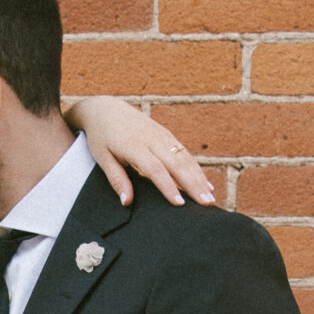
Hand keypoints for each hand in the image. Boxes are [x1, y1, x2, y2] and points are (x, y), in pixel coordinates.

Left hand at [67, 97, 215, 208]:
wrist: (106, 109)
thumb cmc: (102, 137)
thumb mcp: (103, 158)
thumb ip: (117, 180)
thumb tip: (127, 202)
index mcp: (133, 145)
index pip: (155, 169)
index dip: (168, 186)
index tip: (179, 204)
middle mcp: (152, 139)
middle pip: (177, 163)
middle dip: (193, 184)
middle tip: (206, 203)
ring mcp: (162, 135)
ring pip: (185, 158)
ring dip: (200, 178)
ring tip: (211, 198)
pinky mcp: (167, 135)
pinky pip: (185, 154)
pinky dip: (197, 170)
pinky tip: (207, 184)